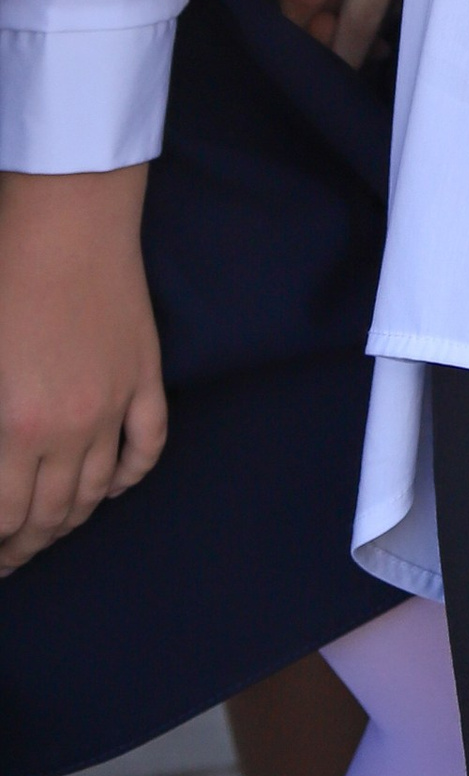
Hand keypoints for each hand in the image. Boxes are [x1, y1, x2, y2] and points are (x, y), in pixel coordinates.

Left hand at [0, 167, 165, 571]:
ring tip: (49, 532)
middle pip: (50, 514)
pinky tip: (109, 488)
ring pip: (97, 490)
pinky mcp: (145, 376)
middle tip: (10, 558)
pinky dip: (129, 476)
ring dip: (70, 520)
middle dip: (26, 546)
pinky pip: (147, 447)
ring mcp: (115, 404)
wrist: (67, 217)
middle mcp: (70, 428)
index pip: (3, 516)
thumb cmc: (4, 275)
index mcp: (14, 428)